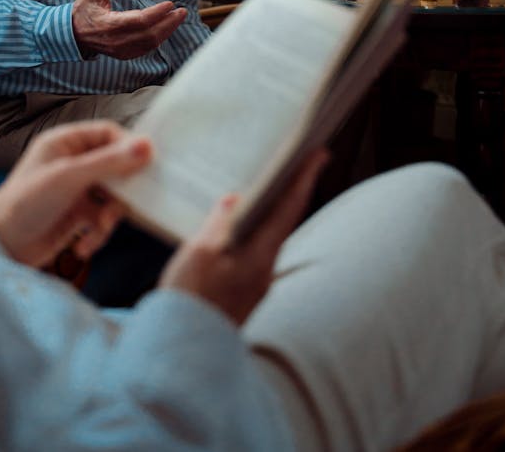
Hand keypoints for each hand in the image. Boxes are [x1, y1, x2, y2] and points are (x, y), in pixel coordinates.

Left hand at [0, 121, 152, 267]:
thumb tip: (149, 145)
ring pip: (111, 195)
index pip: (108, 134)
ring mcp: (75, 188)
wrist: (1, 247)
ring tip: (98, 229)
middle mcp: (72, 161)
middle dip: (121, 191)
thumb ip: (109, 162)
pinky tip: (84, 245)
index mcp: (66, 142)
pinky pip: (101, 217)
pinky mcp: (76, 214)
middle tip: (127, 205)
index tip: (146, 167)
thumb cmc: (28, 202)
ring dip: (109, 216)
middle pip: (115, 166)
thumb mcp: (69, 178)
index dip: (128, 148)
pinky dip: (98, 232)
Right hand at [72, 0, 187, 59]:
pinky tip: (166, 28)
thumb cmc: (85, 10)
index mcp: (110, 24)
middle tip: (182, 11)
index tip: (170, 4)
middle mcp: (117, 40)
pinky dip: (158, 39)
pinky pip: (146, 49)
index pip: (140, 20)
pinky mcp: (124, 55)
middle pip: (150, 34)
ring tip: (178, 18)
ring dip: (167, 31)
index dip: (158, 13)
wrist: (72, 34)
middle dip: (169, 23)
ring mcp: (121, 50)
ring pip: (150, 43)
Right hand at [159, 148, 329, 324]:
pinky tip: (239, 225)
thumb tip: (233, 199)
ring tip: (269, 185)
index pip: (289, 209)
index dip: (304, 179)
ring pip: (269, 237)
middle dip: (292, 191)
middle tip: (300, 162)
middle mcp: (265, 270)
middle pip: (284, 222)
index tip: (320, 154)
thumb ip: (219, 222)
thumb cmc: (191, 298)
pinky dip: (254, 230)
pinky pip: (254, 251)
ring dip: (273, 210)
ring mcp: (256, 284)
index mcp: (260, 256)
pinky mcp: (243, 292)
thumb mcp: (200, 252)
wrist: (184, 350)